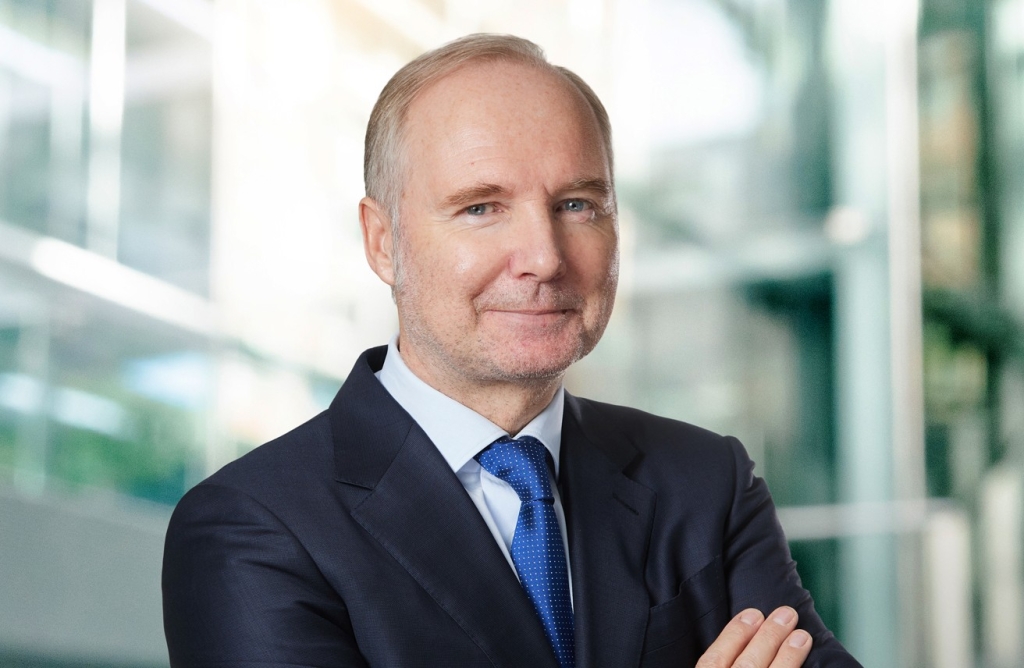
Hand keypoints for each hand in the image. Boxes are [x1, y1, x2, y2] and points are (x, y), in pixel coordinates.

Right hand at [696, 606, 811, 666]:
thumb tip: (737, 635)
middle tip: (786, 614)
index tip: (752, 614)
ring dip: (788, 656)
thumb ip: (714, 663)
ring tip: (802, 636)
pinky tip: (807, 664)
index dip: (733, 634)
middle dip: (768, 637)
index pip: (714, 660)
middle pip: (746, 665)